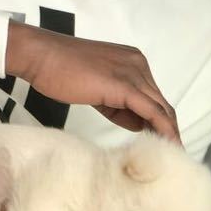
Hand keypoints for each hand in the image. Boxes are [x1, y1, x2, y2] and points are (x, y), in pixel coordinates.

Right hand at [5, 22, 179, 142]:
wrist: (41, 56)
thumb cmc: (58, 70)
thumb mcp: (94, 87)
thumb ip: (116, 103)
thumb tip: (137, 123)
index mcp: (132, 61)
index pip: (151, 95)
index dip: (157, 119)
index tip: (158, 140)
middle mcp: (138, 64)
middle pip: (160, 102)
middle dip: (166, 128)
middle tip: (168, 152)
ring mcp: (133, 73)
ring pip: (160, 108)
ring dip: (167, 133)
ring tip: (170, 154)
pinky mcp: (125, 86)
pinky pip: (152, 112)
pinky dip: (162, 130)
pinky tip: (166, 145)